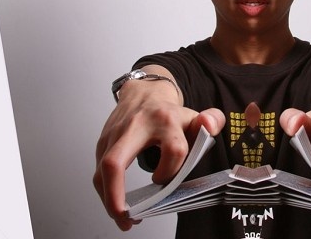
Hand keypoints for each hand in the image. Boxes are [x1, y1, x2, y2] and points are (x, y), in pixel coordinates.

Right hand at [93, 72, 224, 230]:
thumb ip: (211, 121)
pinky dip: (106, 191)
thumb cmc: (169, 113)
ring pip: (102, 170)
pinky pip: (99, 171)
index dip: (173, 170)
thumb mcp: (194, 116)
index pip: (174, 149)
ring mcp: (116, 134)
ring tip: (122, 217)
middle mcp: (136, 126)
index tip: (168, 179)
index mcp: (165, 120)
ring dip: (108, 198)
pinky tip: (116, 202)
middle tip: (126, 216)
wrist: (145, 93)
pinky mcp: (103, 142)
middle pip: (115, 162)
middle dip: (115, 194)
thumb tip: (209, 125)